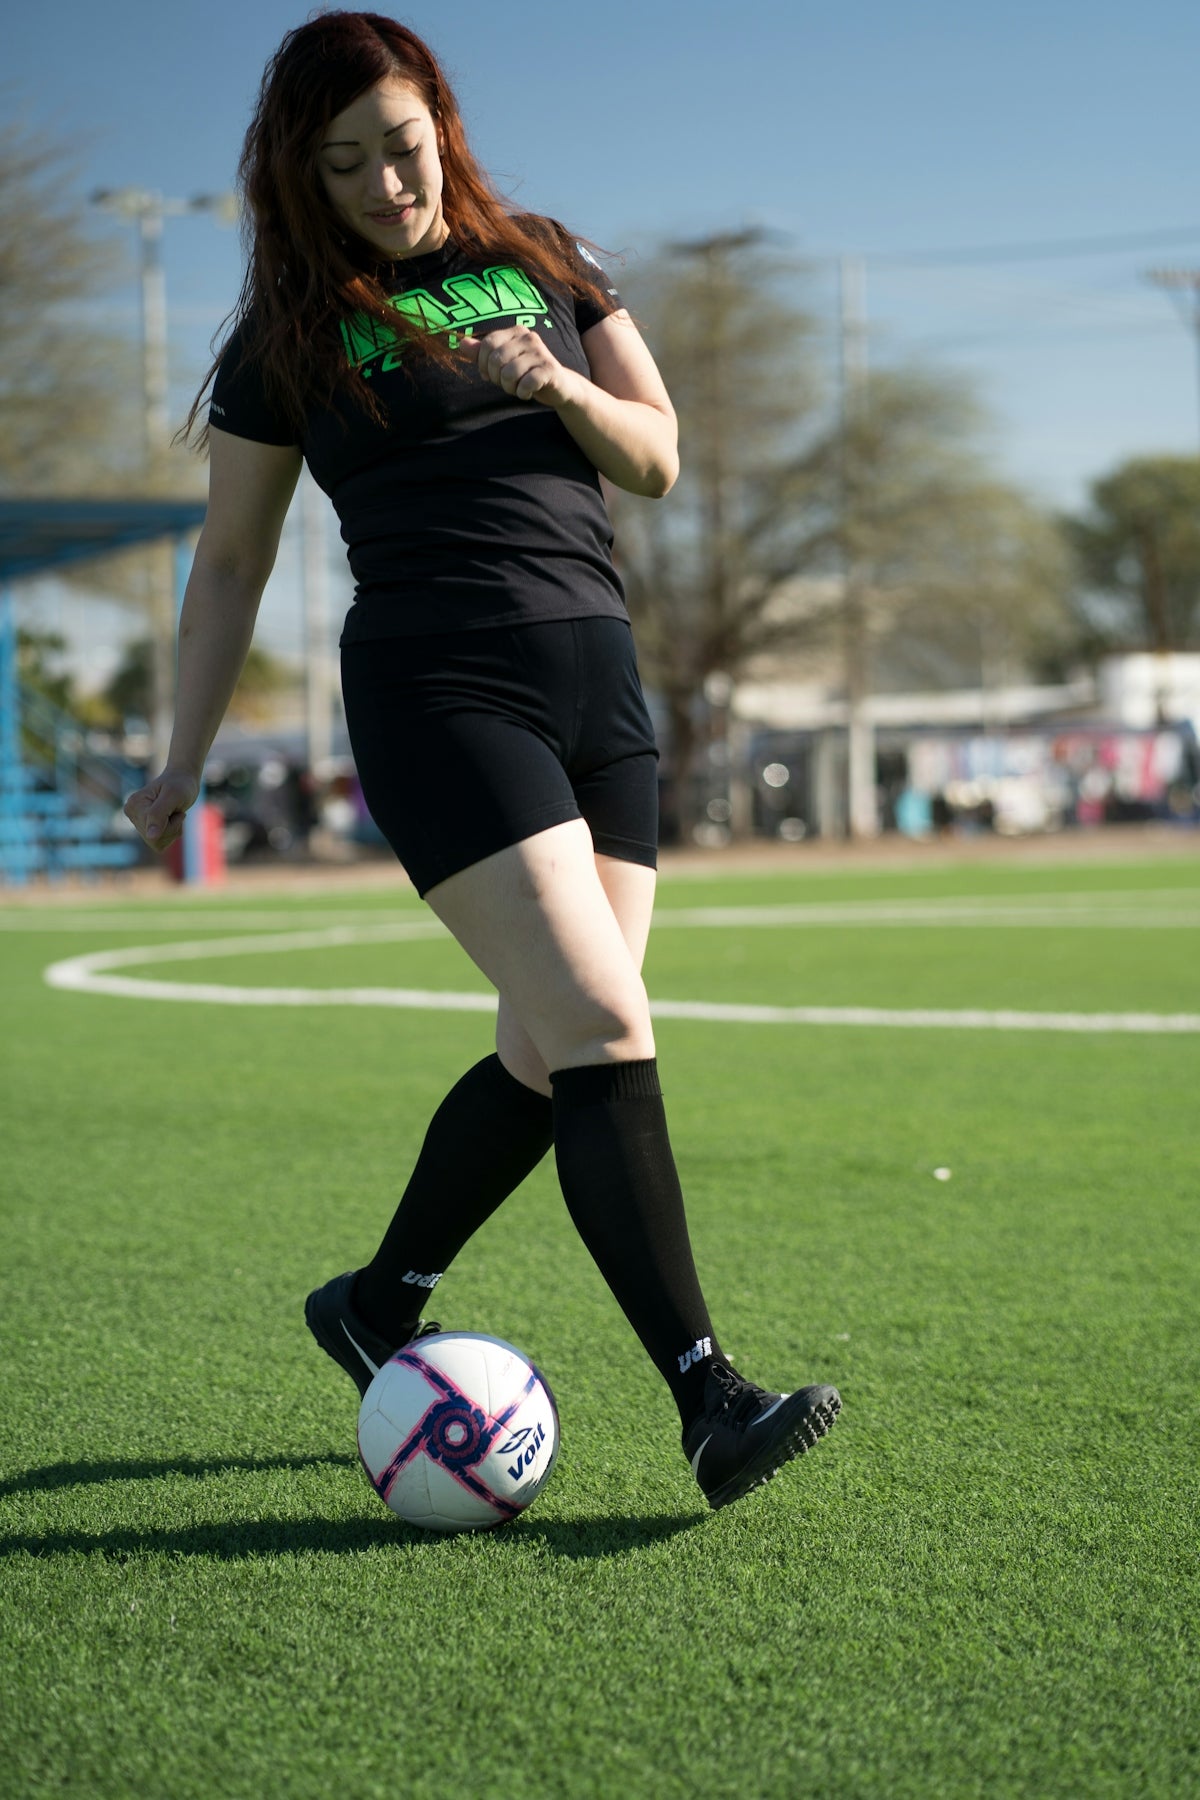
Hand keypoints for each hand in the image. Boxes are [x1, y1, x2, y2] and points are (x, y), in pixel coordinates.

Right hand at [123, 769, 199, 853]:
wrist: (183, 779)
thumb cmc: (180, 785)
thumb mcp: (173, 796)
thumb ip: (158, 815)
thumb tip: (150, 837)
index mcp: (134, 805)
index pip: (152, 833)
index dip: (171, 824)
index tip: (174, 806)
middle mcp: (132, 813)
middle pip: (154, 839)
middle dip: (171, 828)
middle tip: (175, 811)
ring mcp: (138, 820)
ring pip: (157, 843)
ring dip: (172, 830)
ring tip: (173, 813)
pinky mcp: (145, 826)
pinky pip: (159, 843)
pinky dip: (171, 833)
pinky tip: (171, 819)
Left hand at [460, 328, 581, 407]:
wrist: (558, 386)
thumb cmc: (526, 373)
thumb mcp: (502, 363)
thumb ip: (482, 353)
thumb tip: (461, 343)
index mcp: (516, 331)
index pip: (487, 343)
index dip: (482, 364)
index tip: (489, 376)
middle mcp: (529, 337)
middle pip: (496, 360)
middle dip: (497, 378)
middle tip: (507, 384)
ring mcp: (540, 352)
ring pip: (509, 373)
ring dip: (509, 388)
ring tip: (517, 388)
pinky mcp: (549, 369)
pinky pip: (526, 383)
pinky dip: (522, 393)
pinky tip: (528, 393)